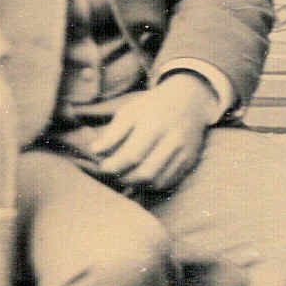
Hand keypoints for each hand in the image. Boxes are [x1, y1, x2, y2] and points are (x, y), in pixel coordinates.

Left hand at [83, 75, 216, 195]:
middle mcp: (173, 141)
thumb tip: (95, 151)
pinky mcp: (189, 162)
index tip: (102, 167)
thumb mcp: (130, 111)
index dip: (114, 166)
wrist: (189, 100)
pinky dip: (151, 185)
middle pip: (145, 172)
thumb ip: (113, 133)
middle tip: (113, 173)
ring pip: (157, 182)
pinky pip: (168, 182)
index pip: (132, 155)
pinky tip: (141, 178)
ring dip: (137, 185)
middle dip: (124, 178)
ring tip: (125, 176)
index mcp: (155, 125)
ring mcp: (184, 153)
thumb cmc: (152, 106)